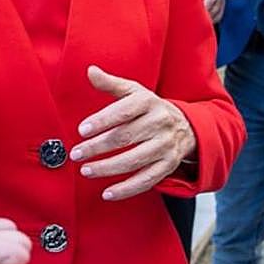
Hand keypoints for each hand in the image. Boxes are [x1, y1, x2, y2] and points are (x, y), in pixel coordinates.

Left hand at [69, 65, 196, 200]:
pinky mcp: (168, 166)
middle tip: (76, 154)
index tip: (81, 130)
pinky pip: (147, 180)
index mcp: (148, 102)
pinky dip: (127, 189)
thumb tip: (90, 71)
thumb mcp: (134, 91)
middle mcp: (159, 124)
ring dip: (108, 168)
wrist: (187, 126)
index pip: (123, 111)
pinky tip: (107, 193)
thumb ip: (110, 83)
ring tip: (85, 170)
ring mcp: (165, 146)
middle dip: (98, 147)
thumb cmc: (150, 107)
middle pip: (125, 137)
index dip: (102, 120)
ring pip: (134, 160)